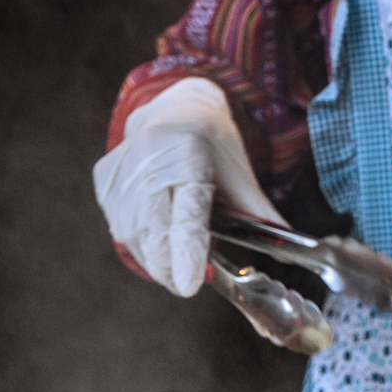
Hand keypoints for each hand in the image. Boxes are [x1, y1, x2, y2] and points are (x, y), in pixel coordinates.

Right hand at [92, 78, 285, 296]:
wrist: (171, 108)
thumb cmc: (211, 142)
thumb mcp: (238, 170)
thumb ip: (258, 211)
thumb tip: (287, 243)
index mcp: (189, 155)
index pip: (187, 212)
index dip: (188, 250)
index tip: (190, 283)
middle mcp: (150, 162)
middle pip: (154, 232)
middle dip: (170, 268)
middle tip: (188, 283)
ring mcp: (122, 172)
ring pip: (133, 236)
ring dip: (155, 259)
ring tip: (175, 260)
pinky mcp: (105, 182)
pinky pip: (120, 226)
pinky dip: (140, 243)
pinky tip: (157, 237)